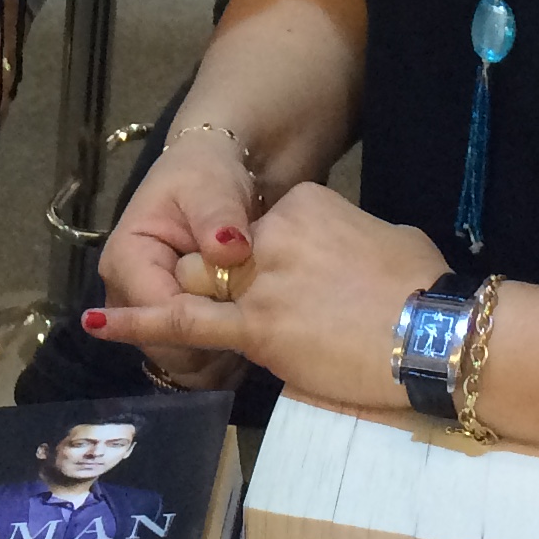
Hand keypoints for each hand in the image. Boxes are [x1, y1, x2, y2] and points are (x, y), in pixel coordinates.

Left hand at [93, 180, 446, 412]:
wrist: (437, 332)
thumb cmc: (427, 289)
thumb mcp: (386, 239)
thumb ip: (349, 241)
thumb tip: (347, 260)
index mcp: (305, 206)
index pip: (261, 230)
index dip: (272, 263)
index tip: (305, 287)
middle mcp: (272, 235)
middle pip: (226, 260)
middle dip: (233, 286)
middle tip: (286, 317)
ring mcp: (259, 281)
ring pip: (205, 286)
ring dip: (199, 303)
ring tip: (218, 328)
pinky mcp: (254, 326)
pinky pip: (185, 324)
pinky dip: (138, 323)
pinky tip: (101, 323)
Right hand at [96, 125, 261, 391]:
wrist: (215, 179)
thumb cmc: (207, 176)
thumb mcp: (211, 185)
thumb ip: (217, 216)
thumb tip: (228, 250)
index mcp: (125, 260)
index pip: (155, 313)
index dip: (199, 318)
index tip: (241, 306)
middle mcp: (127, 298)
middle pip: (164, 347)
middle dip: (209, 340)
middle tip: (254, 314)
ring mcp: (148, 317)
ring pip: (180, 364)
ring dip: (218, 353)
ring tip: (254, 322)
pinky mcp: (172, 329)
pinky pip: (194, 364)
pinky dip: (222, 357)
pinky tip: (248, 331)